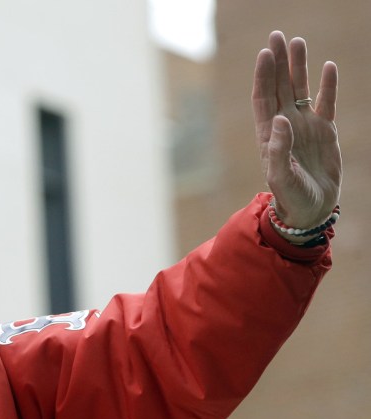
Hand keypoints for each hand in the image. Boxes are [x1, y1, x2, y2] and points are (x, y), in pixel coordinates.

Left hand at [252, 31, 341, 231]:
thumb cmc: (290, 196)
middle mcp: (285, 126)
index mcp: (269, 134)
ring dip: (299, 67)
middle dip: (278, 62)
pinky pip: (327, 103)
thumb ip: (279, 149)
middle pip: (280, 87)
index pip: (264, 98)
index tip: (265, 53)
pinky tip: (328, 67)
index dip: (263, 76)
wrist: (310, 210)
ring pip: (301, 90)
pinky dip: (327, 86)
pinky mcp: (325, 132)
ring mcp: (305, 127)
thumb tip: (281, 119)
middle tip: (277, 35)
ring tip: (297, 42)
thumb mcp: (280, 176)